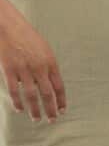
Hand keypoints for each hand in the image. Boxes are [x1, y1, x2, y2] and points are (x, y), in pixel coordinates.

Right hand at [0, 0, 65, 121]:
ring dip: (34, 109)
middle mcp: (39, 68)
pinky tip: (19, 109)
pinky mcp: (9, 69)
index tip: (62, 111)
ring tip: (37, 119)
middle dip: (50, 109)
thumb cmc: (27, 36)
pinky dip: (17, 101)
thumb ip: (48, 67)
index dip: (61, 101)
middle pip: (47, 94)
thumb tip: (49, 83)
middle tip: (51, 120)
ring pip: (31, 95)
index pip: (59, 87)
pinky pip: (14, 90)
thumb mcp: (44, 50)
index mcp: (51, 63)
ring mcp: (24, 70)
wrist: (8, 25)